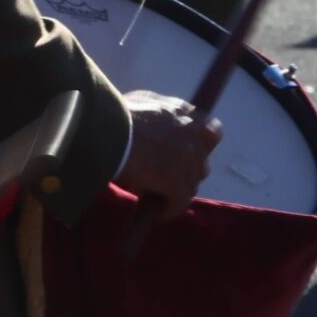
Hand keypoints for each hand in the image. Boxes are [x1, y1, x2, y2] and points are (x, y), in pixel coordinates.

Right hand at [117, 89, 221, 221]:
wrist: (104, 132)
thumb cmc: (114, 114)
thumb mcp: (142, 102)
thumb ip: (158, 114)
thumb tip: (154, 125)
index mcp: (184, 113)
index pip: (212, 132)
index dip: (201, 146)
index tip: (188, 155)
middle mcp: (192, 135)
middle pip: (202, 163)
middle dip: (188, 173)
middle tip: (169, 180)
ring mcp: (186, 159)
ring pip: (191, 185)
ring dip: (177, 194)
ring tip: (161, 200)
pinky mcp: (175, 181)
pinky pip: (178, 202)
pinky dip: (169, 210)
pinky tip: (157, 214)